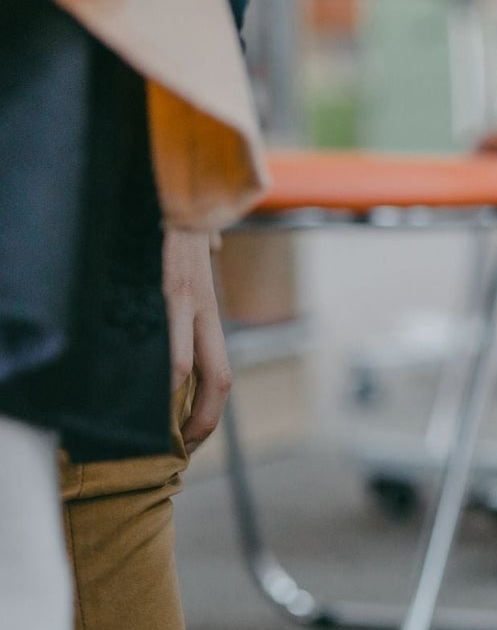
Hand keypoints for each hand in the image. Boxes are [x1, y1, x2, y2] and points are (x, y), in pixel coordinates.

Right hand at [162, 230, 231, 454]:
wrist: (174, 180)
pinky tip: (144, 396)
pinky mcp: (165, 287)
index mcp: (207, 306)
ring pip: (188, 369)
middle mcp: (202, 308)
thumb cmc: (179, 208)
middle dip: (202, 423)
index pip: (219, 372)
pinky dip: (159, 376)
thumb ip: (207, 248)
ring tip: (156, 434)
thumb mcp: (201, 236)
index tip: (193, 436)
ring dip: (173, 407)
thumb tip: (215, 244)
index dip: (211, 411)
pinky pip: (165, 343)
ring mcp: (185, 300)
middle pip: (217, 381)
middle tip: (183, 450)